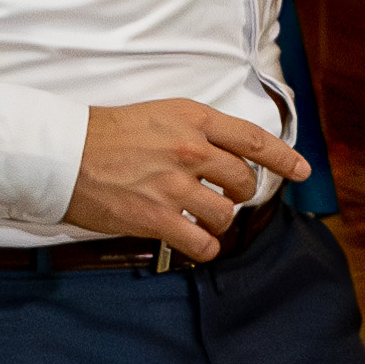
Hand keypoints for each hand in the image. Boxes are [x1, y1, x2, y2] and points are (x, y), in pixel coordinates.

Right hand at [70, 98, 309, 259]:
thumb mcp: (159, 115)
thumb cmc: (106, 133)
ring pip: (225, 214)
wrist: (62, 154)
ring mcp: (175, 185)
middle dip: (239, 195)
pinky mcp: (157, 217)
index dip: (284, 157)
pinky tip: (195, 244)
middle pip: (243, 182)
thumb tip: (225, 154)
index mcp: (193, 119)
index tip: (302, 171)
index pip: (254, 139)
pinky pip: (202, 242)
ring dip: (218, 221)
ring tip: (199, 219)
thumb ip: (195, 131)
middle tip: (224, 198)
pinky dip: (204, 247)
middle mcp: (190, 149)